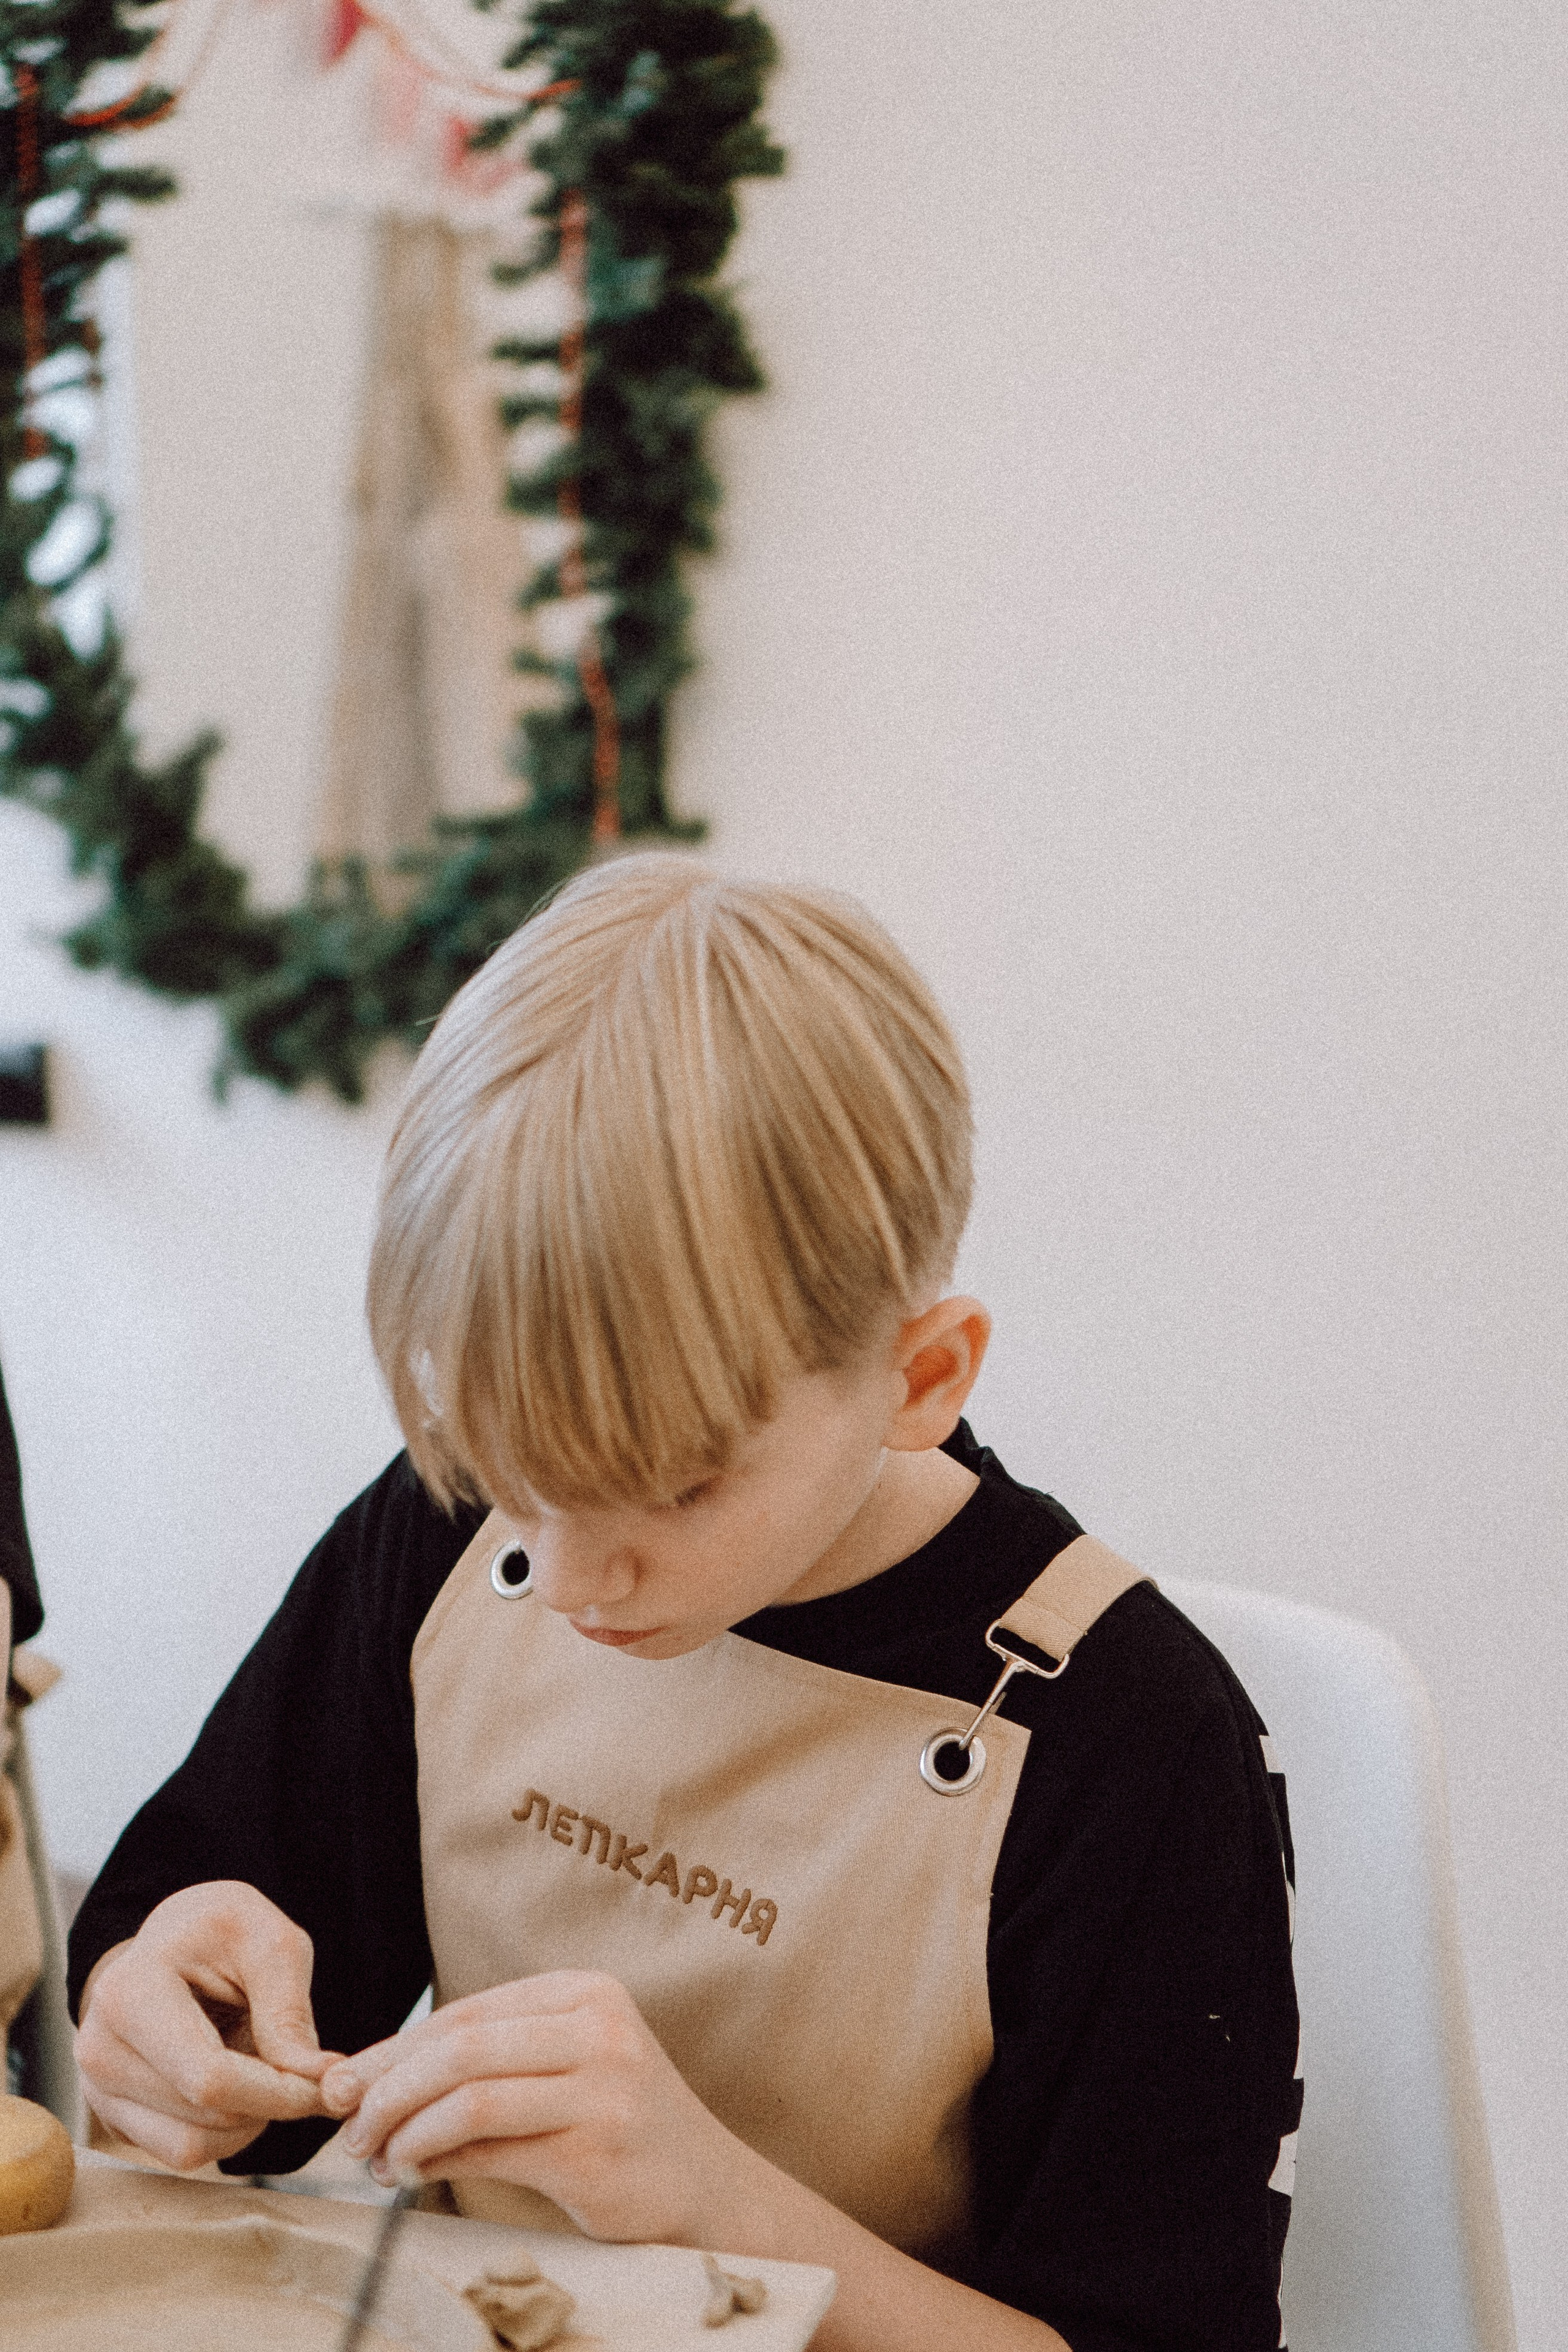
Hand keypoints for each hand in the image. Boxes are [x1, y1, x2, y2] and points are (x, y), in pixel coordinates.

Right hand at [76, 1881, 337, 2169]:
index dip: (278, 2091)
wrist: (174, 1940)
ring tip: (260, 2063)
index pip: (208, 2078)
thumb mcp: (269, 1942)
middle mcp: (100, 2050)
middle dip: (269, 2103)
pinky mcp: (115, 2117)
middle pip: (204, 2115)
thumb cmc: (222, 1931)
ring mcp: (99, 2090)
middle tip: (303, 2068)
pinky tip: (236, 2083)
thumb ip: (289, 2012)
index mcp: (129, 1993)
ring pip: (192, 2147)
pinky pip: (180, 2151)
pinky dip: (224, 2130)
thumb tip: (320, 2081)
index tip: (327, 2082)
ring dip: (247, 2120)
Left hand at [321, 1971, 761, 2244]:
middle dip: (388, 2088)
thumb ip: (487, 2062)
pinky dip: (435, 2161)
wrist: (705, 2187)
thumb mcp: (563, 2068)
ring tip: (375, 2156)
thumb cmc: (616, 2123)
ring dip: (404, 2130)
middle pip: (461, 2047)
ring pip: (470, 2096)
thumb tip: (369, 2079)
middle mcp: (599, 2029)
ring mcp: (602, 2089)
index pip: (466, 2011)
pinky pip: (490, 2150)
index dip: (395, 2049)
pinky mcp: (595, 2151)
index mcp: (586, 1991)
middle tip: (347, 2124)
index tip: (346, 2084)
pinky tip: (411, 2174)